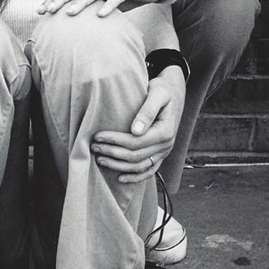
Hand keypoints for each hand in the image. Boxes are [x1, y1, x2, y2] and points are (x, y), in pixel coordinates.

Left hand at [91, 65, 185, 182]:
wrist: (174, 93)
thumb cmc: (162, 90)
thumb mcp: (157, 93)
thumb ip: (147, 110)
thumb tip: (135, 130)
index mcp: (165, 131)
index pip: (135, 142)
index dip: (115, 141)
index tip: (98, 136)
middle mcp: (166, 145)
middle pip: (135, 156)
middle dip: (112, 153)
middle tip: (93, 147)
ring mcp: (164, 152)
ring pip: (139, 166)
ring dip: (118, 166)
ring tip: (100, 159)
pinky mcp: (161, 155)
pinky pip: (149, 171)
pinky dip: (135, 177)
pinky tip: (120, 178)